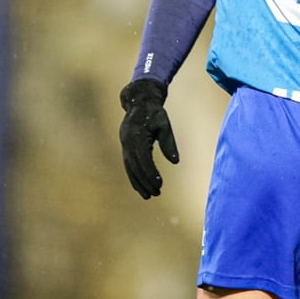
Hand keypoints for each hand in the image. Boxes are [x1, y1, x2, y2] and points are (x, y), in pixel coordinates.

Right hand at [119, 79, 178, 198]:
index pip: (143, 158)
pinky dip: (134, 177)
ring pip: (130, 168)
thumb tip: (175, 161)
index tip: (159, 183)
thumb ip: (168, 142)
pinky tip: (141, 187)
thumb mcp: (164, 124)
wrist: (139, 102)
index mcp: (137, 135)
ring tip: (149, 196)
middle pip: (135, 166)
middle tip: (156, 194)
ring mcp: (124, 145)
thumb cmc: (154, 113)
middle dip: (144, 182)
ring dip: (138, 183)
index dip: (150, 172)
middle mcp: (128, 142)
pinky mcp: (125, 147)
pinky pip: (128, 165)